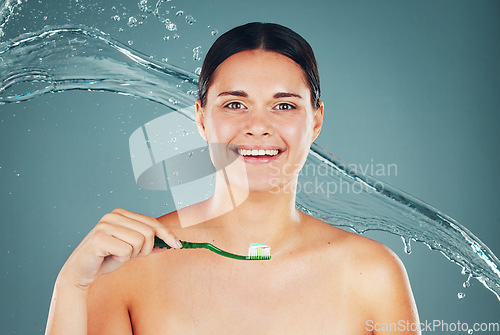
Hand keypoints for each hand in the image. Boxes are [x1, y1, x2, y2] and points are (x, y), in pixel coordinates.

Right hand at [58, 208, 180, 288]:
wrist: (80, 272)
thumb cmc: (106, 259)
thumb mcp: (132, 251)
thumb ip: (149, 244)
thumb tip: (172, 243)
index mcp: (121, 214)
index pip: (152, 222)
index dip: (167, 234)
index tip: (178, 245)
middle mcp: (113, 216)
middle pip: (148, 233)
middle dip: (145, 250)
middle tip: (129, 256)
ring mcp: (105, 225)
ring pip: (139, 242)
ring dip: (132, 255)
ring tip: (117, 256)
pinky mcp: (99, 238)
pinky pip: (126, 251)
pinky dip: (122, 260)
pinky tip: (109, 258)